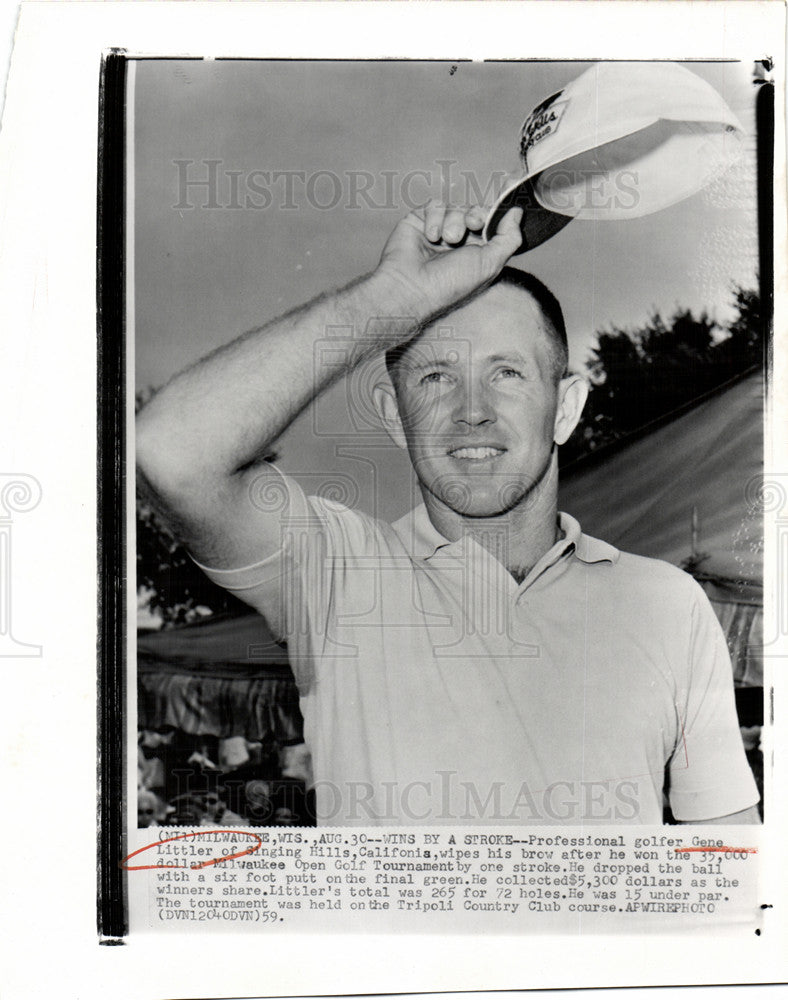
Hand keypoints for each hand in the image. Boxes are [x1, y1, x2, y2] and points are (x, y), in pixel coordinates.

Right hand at [375, 201, 522, 321]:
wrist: (411, 286)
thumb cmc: (451, 283)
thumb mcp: (490, 264)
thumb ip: (508, 238)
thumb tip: (517, 212)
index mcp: (479, 252)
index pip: (495, 223)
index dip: (504, 203)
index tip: (512, 181)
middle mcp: (461, 242)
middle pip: (477, 211)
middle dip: (477, 215)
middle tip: (473, 225)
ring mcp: (440, 231)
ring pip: (456, 207)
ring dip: (454, 221)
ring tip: (447, 240)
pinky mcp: (420, 222)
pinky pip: (435, 205)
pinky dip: (435, 218)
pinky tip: (430, 236)